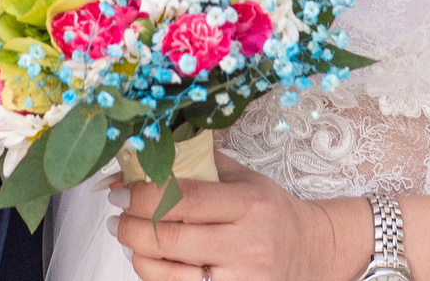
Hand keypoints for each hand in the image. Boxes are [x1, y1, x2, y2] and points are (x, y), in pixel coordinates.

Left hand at [112, 155, 369, 280]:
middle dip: (132, 226)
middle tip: (117, 216)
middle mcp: (248, 244)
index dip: (144, 194)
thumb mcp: (244, 179)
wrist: (311, 253)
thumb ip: (198, 163)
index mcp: (250, 204)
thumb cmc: (270, 211)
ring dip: (138, 255)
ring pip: (170, 274)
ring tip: (129, 238)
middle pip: (171, 238)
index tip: (121, 190)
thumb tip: (140, 160)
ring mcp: (241, 279)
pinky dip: (157, 277)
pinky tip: (150, 261)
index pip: (186, 198)